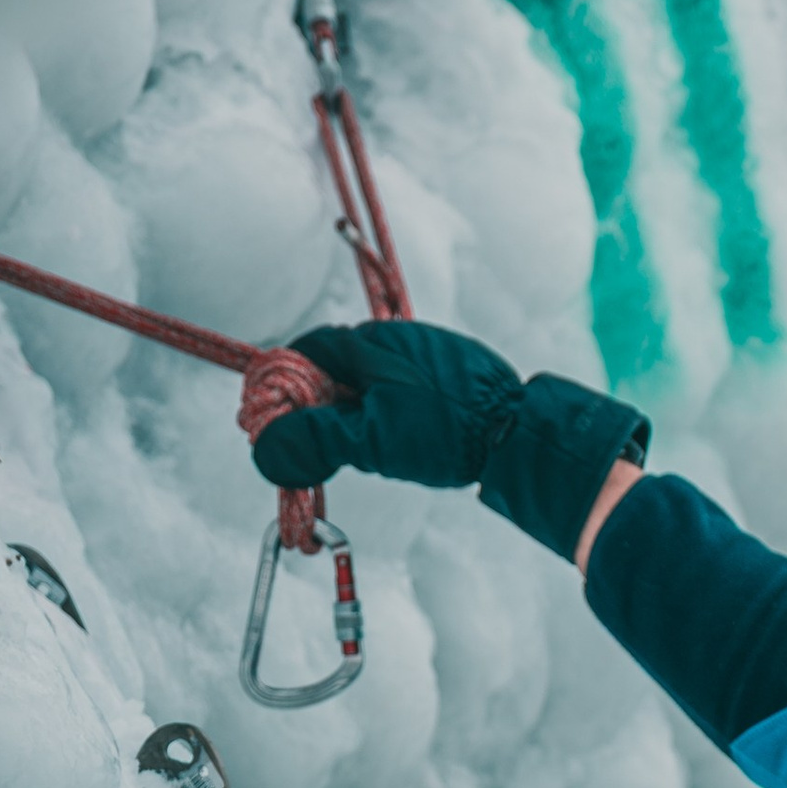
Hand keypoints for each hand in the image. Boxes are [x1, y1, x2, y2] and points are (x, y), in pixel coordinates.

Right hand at [249, 324, 648, 559]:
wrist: (521, 431)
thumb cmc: (445, 430)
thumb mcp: (370, 440)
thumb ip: (314, 441)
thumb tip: (264, 449)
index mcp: (370, 343)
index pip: (307, 351)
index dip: (283, 384)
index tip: (272, 419)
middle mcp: (398, 338)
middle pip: (337, 366)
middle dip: (317, 403)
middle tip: (311, 445)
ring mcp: (428, 353)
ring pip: (371, 379)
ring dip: (353, 411)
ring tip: (358, 449)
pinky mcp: (453, 374)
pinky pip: (403, 388)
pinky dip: (387, 411)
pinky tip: (399, 440)